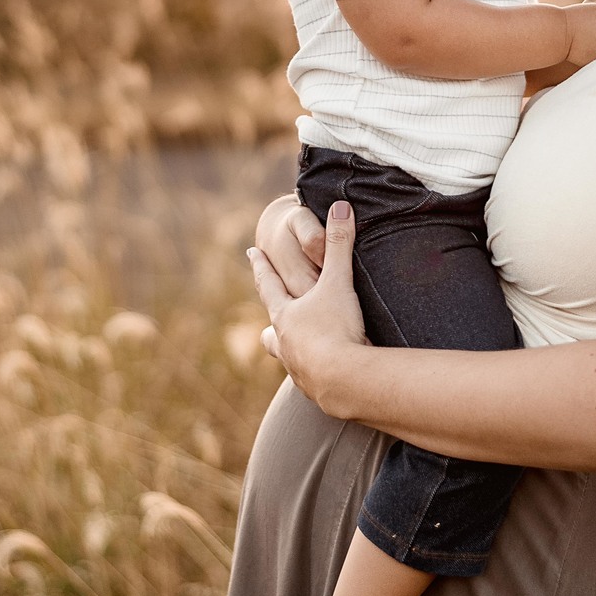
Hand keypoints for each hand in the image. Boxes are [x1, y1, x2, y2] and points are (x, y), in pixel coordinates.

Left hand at [248, 201, 369, 413]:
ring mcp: (298, 369)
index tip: (252, 252)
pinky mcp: (316, 390)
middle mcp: (286, 343)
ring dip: (293, 353)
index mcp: (286, 315)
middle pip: (272, 330)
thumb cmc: (335, 328)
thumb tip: (341, 205)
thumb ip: (339, 244)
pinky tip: (325, 377)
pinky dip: (316, 374)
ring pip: (289, 358)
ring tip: (297, 355)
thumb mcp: (338, 281)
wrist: (344, 381)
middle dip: (272, 326)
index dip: (262, 266)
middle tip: (266, 328)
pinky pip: (312, 379)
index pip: (269, 284)